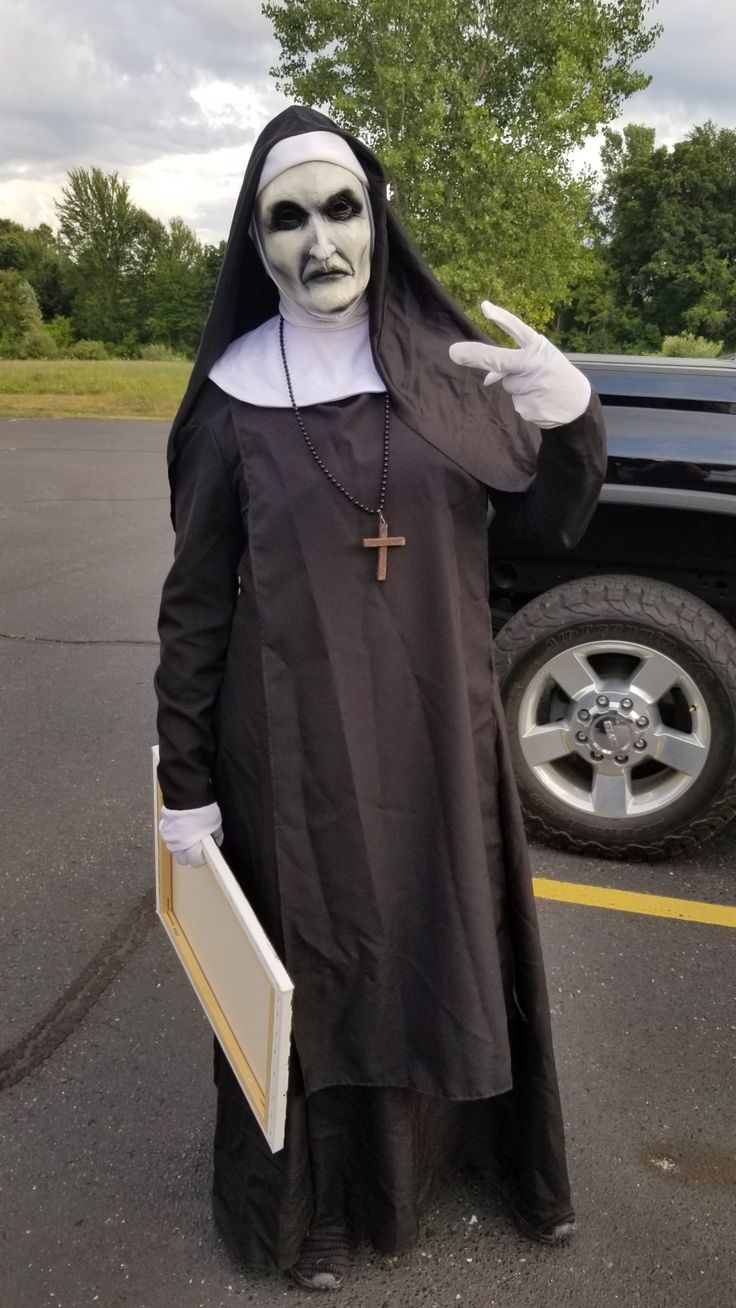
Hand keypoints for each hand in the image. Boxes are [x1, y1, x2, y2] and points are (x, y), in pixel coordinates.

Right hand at [159, 802, 223, 867]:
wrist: (186, 794)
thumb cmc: (200, 808)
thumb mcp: (215, 823)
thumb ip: (216, 836)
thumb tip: (217, 841)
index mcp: (190, 846)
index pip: (195, 862)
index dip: (201, 859)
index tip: (205, 854)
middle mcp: (176, 844)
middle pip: (182, 859)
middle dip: (190, 855)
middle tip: (198, 846)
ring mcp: (168, 836)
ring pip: (174, 849)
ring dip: (181, 846)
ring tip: (190, 836)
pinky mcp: (163, 827)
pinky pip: (168, 837)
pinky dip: (174, 835)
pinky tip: (182, 828)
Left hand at [449, 302, 590, 428]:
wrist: (576, 405)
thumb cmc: (553, 374)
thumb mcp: (539, 361)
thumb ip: (512, 364)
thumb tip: (486, 380)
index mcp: (539, 348)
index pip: (518, 329)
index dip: (502, 318)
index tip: (484, 307)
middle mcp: (534, 364)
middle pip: (499, 360)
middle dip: (475, 356)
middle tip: (454, 352)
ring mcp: (531, 387)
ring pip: (508, 384)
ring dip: (518, 386)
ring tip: (539, 388)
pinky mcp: (527, 407)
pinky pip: (515, 402)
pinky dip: (524, 402)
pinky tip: (539, 400)